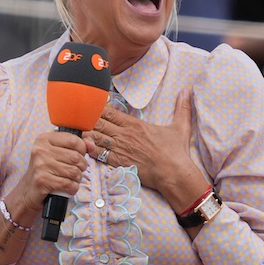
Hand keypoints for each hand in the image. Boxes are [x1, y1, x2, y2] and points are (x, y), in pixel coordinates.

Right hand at [15, 130, 88, 212]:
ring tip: (71, 179)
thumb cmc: (46, 170)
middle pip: (76, 157)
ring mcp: (40, 166)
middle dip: (82, 166)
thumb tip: (91, 145)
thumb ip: (76, 145)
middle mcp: (40, 150)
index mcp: (44, 139)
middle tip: (76, 170)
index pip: (74, 140)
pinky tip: (68, 188)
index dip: (83, 149)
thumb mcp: (57, 152)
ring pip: (74, 172)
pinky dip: (73, 188)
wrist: (28, 191)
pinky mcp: (42, 181)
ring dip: (77, 178)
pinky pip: (68, 184)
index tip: (80, 155)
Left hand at [82, 90, 202, 206]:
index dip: (98, 108)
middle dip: (88, 119)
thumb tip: (187, 91)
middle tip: (78, 117)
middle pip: (99, 123)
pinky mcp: (118, 163)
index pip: (110, 112)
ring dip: (86, 133)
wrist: (174, 173)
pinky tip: (82, 146)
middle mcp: (125, 135)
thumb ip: (182, 108)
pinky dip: (89, 149)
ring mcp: (120, 149)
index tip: (91, 106)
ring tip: (76, 130)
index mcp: (136, 125)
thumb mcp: (181, 126)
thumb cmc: (176, 152)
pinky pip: (99, 154)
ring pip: (96, 137)